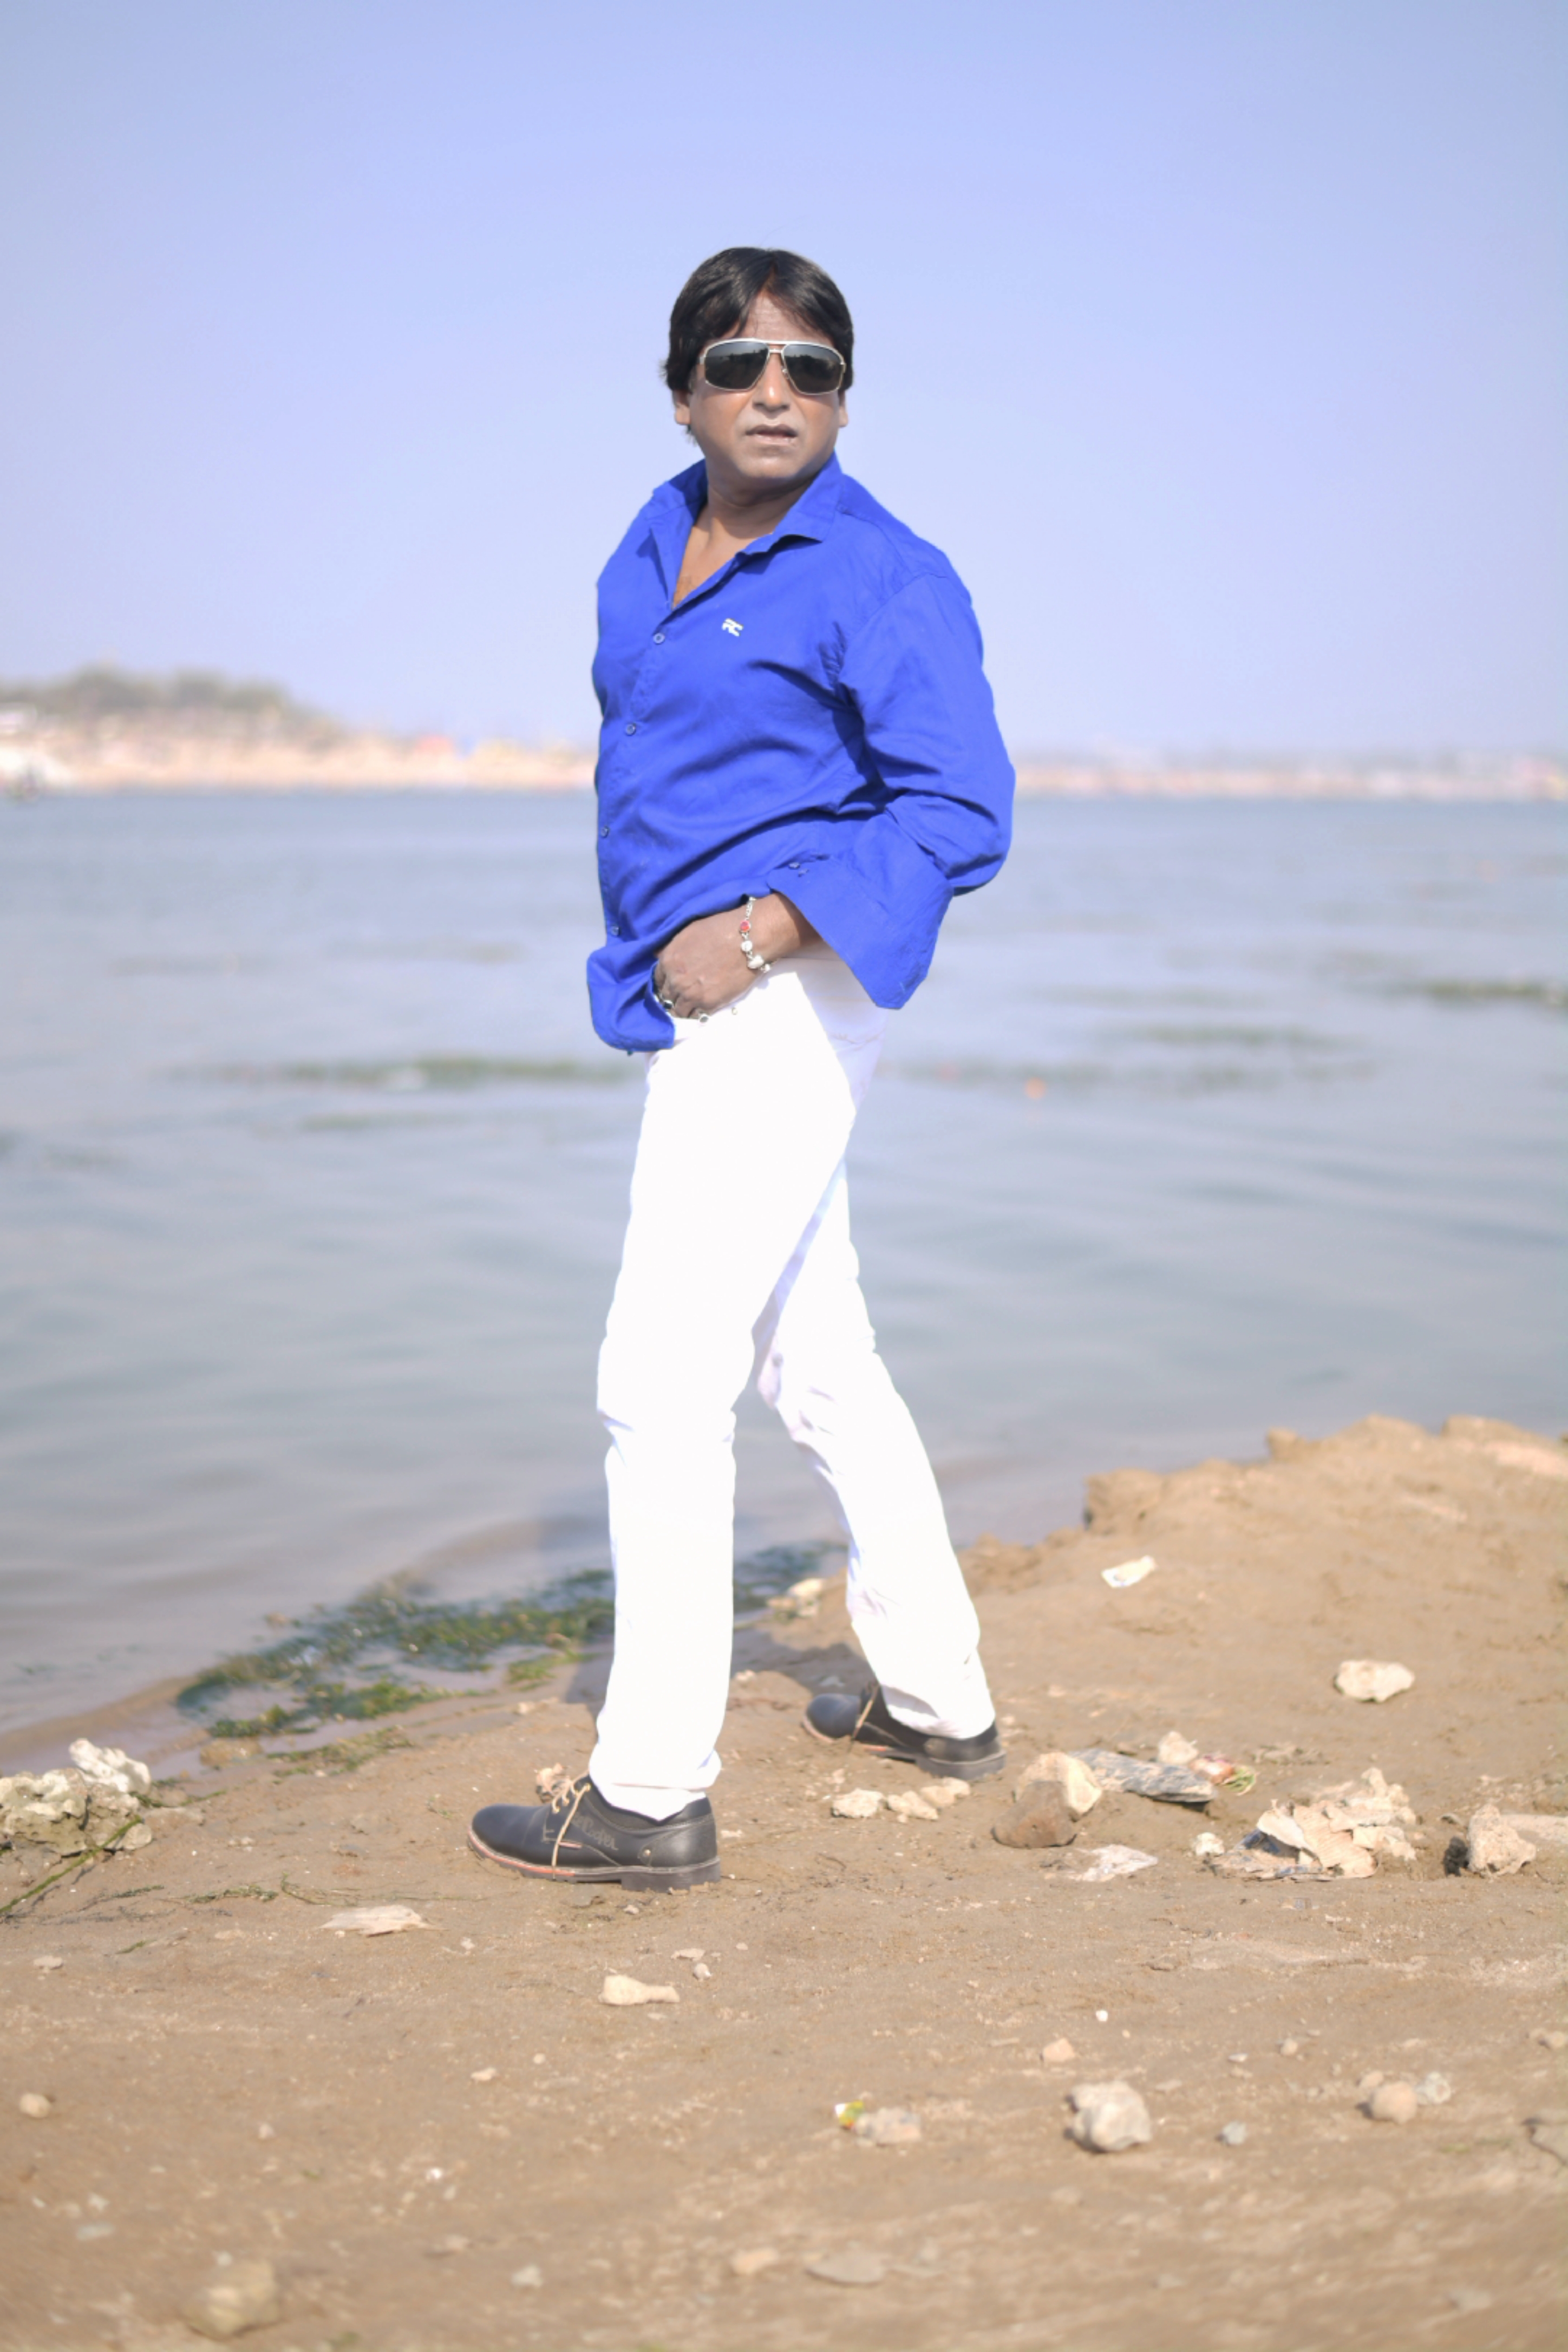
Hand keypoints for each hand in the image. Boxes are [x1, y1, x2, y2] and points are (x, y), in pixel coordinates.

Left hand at [653, 892, 817, 1020]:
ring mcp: (691, 994)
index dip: (665, 982)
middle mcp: (675, 979)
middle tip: (682, 996)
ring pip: (678, 1011)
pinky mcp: (708, 1004)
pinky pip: (696, 1016)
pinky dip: (698, 1014)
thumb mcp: (688, 931)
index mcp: (668, 960)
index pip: (657, 979)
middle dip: (673, 997)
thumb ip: (671, 947)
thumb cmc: (721, 928)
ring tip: (692, 1006)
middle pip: (666, 997)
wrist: (749, 938)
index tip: (672, 985)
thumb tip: (658, 956)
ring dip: (684, 1009)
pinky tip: (702, 1009)